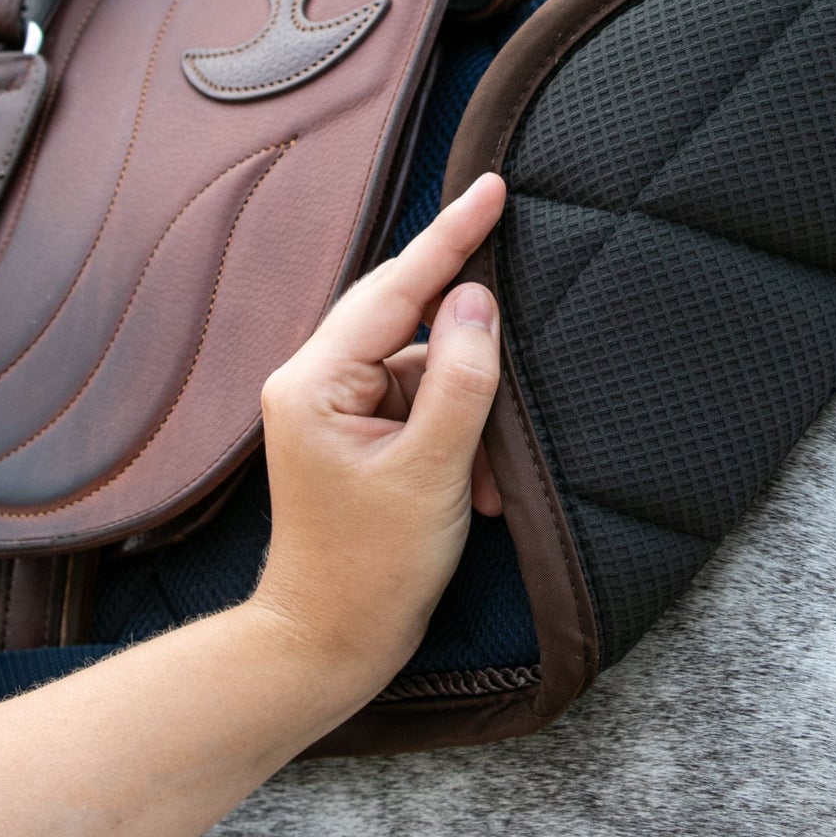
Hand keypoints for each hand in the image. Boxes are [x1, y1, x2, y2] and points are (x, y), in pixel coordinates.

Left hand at [250, 171, 508, 689]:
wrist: (326, 648)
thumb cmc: (371, 571)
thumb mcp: (431, 473)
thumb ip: (461, 380)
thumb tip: (478, 302)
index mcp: (314, 381)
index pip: (395, 289)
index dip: (450, 237)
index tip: (492, 187)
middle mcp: (314, 381)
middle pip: (404, 315)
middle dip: (467, 330)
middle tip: (521, 283)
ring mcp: (332, 407)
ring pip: (420, 366)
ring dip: (467, 409)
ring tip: (485, 478)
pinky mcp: (353, 433)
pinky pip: (417, 402)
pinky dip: (456, 434)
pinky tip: (476, 487)